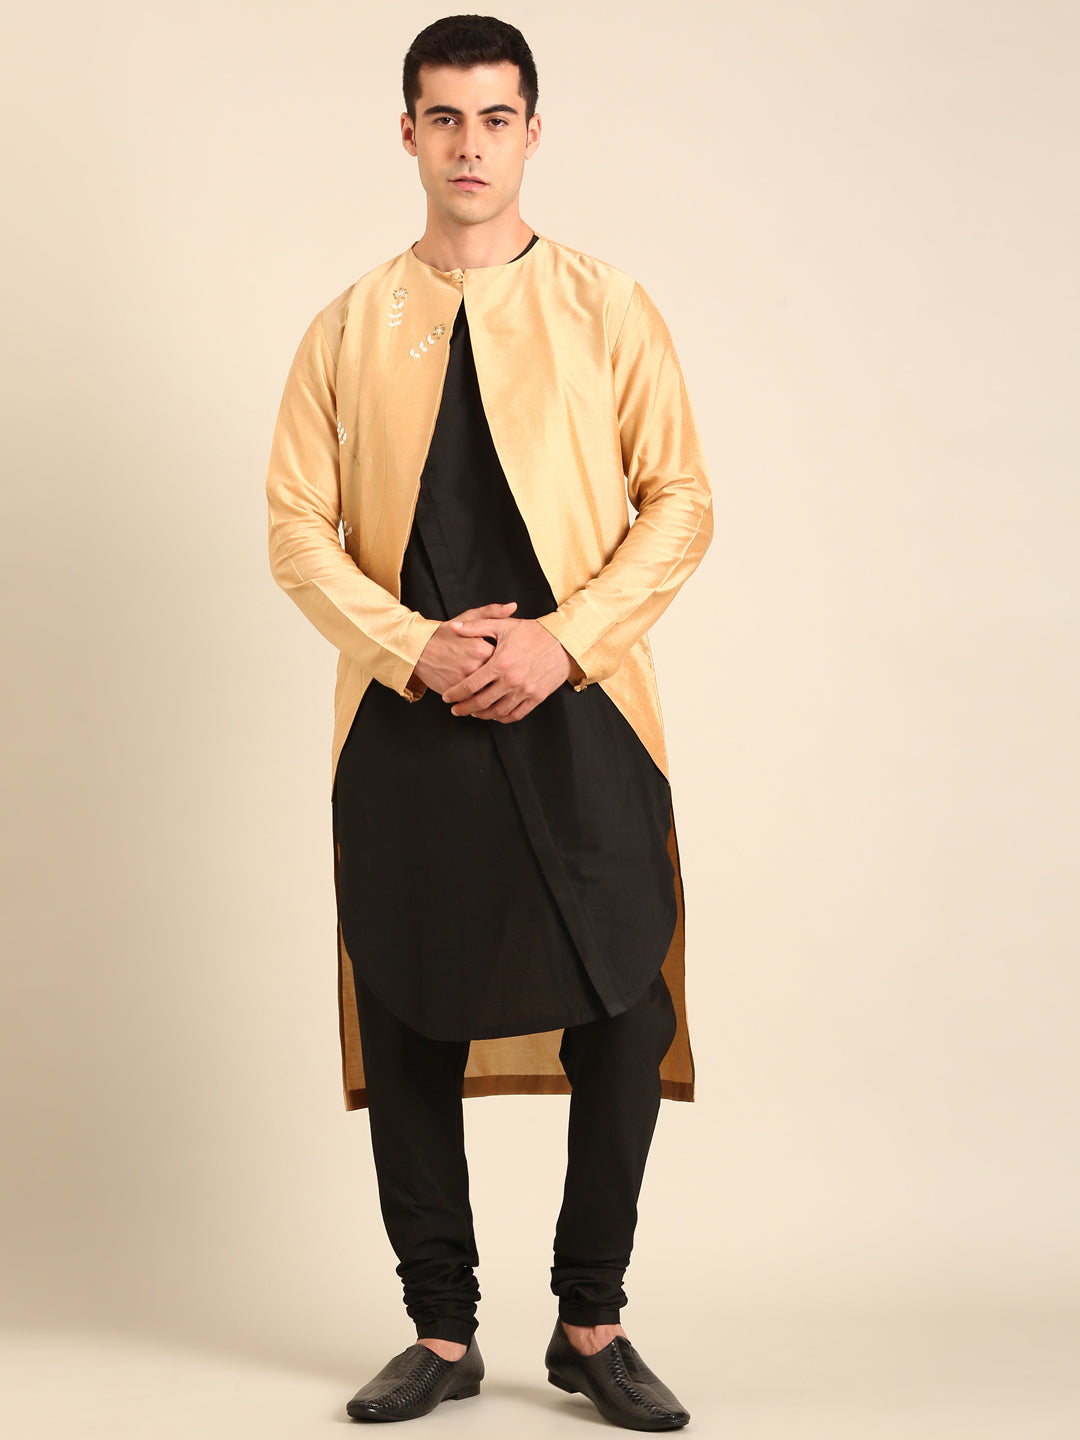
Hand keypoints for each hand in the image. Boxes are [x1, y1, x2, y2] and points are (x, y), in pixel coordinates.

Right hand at [409, 603, 516, 693]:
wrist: (416, 649)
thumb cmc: (443, 634)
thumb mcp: (468, 618)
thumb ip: (493, 613)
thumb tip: (513, 607)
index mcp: (481, 648)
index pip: (507, 659)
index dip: (512, 662)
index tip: (514, 662)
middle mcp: (474, 666)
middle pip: (500, 679)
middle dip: (506, 681)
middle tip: (512, 680)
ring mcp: (464, 681)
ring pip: (488, 693)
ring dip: (495, 694)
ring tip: (500, 692)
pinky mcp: (455, 692)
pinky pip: (474, 701)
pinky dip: (480, 702)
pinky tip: (485, 700)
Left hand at [441, 615, 572, 721]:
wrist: (564, 641)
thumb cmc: (534, 632)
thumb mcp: (503, 625)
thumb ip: (476, 626)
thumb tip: (454, 626)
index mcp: (500, 663)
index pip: (470, 685)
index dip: (455, 694)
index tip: (447, 697)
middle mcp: (511, 680)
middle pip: (481, 702)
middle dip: (464, 708)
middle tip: (455, 710)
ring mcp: (525, 691)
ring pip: (497, 711)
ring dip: (482, 715)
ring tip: (473, 713)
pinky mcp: (537, 697)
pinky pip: (516, 714)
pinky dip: (503, 718)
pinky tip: (495, 715)